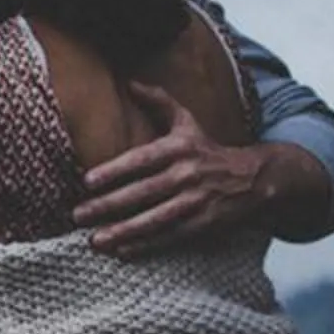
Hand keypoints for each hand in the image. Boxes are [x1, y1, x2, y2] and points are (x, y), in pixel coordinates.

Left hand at [74, 82, 275, 255]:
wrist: (256, 177)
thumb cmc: (208, 149)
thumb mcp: (187, 122)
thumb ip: (158, 102)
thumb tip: (129, 81)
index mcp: (178, 148)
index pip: (141, 160)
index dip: (114, 170)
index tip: (87, 181)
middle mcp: (187, 173)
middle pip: (142, 192)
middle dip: (108, 205)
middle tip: (78, 215)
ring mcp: (196, 200)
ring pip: (155, 218)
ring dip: (123, 231)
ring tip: (95, 240)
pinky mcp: (204, 223)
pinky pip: (170, 235)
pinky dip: (146, 245)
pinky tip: (122, 251)